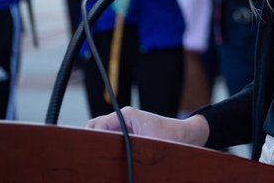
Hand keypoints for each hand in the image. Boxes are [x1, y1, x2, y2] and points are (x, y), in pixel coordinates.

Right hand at [86, 107, 209, 145]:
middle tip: (90, 156)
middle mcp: (122, 118)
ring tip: (97, 158)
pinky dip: (104, 146)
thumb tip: (112, 153)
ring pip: (100, 134)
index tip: (88, 150)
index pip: (96, 125)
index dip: (90, 138)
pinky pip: (108, 138)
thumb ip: (130, 145)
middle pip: (94, 128)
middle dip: (90, 140)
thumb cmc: (171, 137)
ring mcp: (123, 126)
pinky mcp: (126, 134)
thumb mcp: (150, 143)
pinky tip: (105, 157)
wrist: (185, 136)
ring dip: (97, 144)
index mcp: (126, 115)